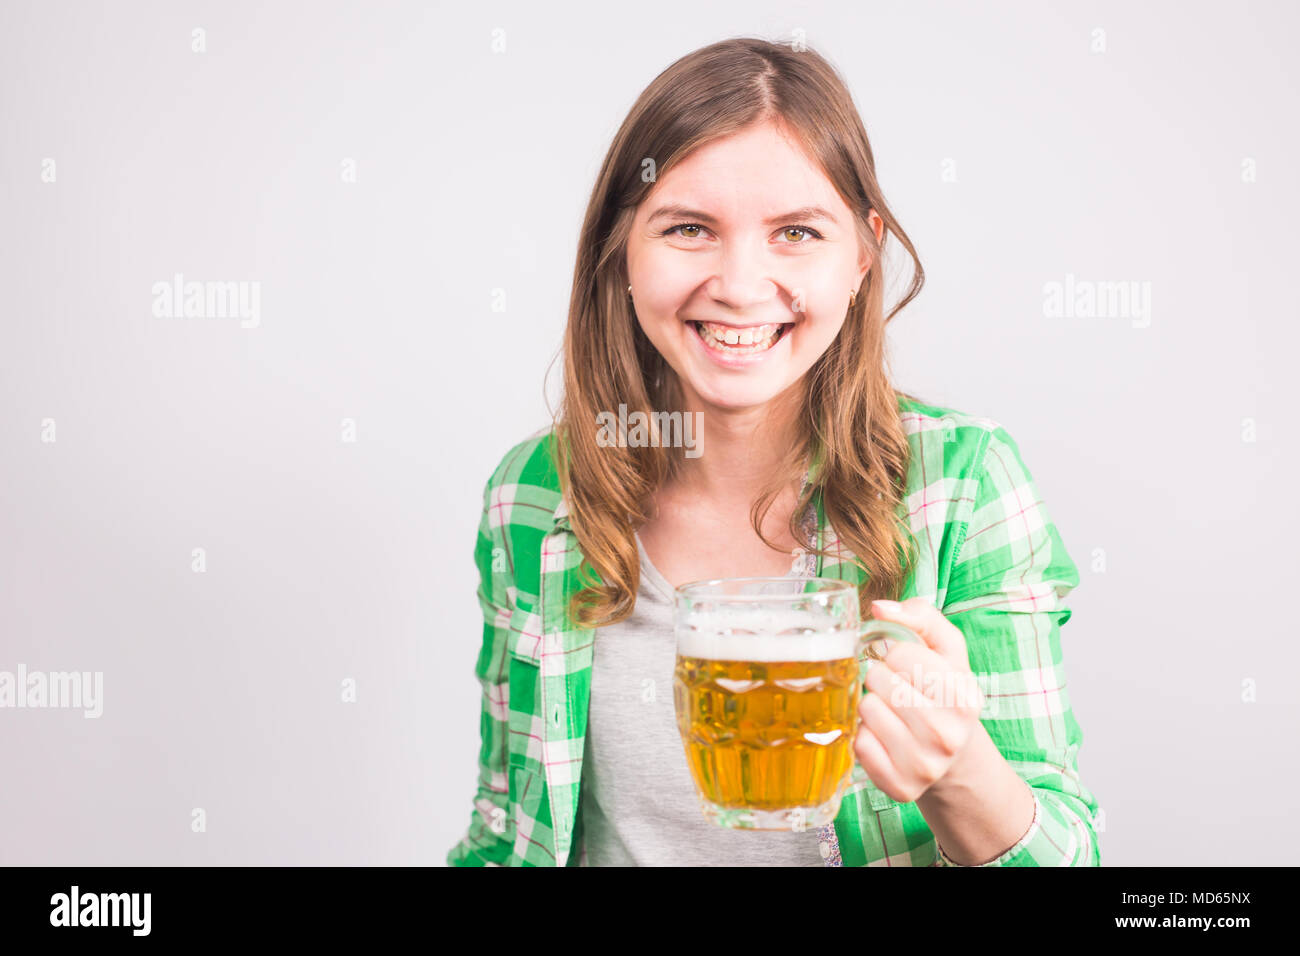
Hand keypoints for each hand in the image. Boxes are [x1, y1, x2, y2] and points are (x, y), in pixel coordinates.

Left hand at [852, 597, 984, 803]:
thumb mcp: (946, 650)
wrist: (955, 758)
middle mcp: (948, 735)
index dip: (891, 650)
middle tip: (893, 687)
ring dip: (871, 704)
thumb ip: (921, 616)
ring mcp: (924, 765)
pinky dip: (865, 734)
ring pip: (866, 709)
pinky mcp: (899, 786)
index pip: (898, 652)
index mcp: (964, 696)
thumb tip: (879, 607)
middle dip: (879, 676)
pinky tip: (884, 735)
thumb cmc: (944, 693)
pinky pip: (859, 743)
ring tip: (890, 711)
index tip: (899, 661)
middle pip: (878, 680)